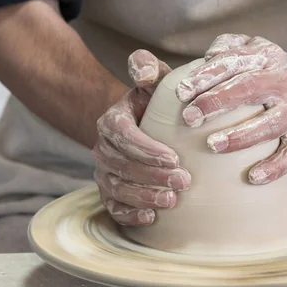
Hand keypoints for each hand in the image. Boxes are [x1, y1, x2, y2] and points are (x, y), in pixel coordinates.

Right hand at [93, 50, 190, 225]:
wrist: (145, 127)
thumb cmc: (156, 103)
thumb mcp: (154, 81)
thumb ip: (148, 68)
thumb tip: (143, 71)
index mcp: (112, 121)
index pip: (123, 135)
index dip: (146, 149)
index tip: (174, 157)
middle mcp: (103, 148)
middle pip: (122, 165)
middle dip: (152, 175)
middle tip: (183, 181)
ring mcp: (105, 172)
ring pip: (118, 188)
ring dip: (144, 196)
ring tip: (171, 200)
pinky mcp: (110, 193)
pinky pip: (113, 207)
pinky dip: (130, 215)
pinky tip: (152, 218)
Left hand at [175, 34, 286, 184]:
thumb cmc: (261, 73)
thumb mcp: (249, 49)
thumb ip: (227, 46)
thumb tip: (208, 56)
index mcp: (268, 57)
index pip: (234, 62)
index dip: (206, 76)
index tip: (180, 93)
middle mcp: (286, 81)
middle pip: (251, 88)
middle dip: (218, 102)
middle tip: (189, 118)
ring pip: (272, 124)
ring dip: (242, 136)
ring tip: (212, 145)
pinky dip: (274, 167)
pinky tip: (252, 178)